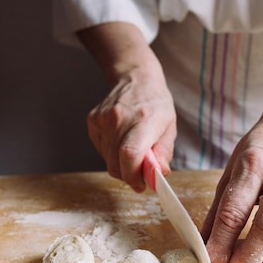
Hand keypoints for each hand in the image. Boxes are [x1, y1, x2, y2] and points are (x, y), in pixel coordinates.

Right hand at [87, 68, 176, 191]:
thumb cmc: (156, 104)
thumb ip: (164, 153)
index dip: (134, 176)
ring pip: (108, 160)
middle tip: (141, 174)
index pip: (130, 154)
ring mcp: (102, 120)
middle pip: (116, 163)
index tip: (141, 184)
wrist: (136, 78)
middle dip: (129, 176)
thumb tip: (158, 175)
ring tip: (134, 152)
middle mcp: (119, 119)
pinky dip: (112, 154)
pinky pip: (101, 151)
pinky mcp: (92, 122)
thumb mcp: (170, 127)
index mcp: (143, 119)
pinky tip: (122, 141)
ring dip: (121, 165)